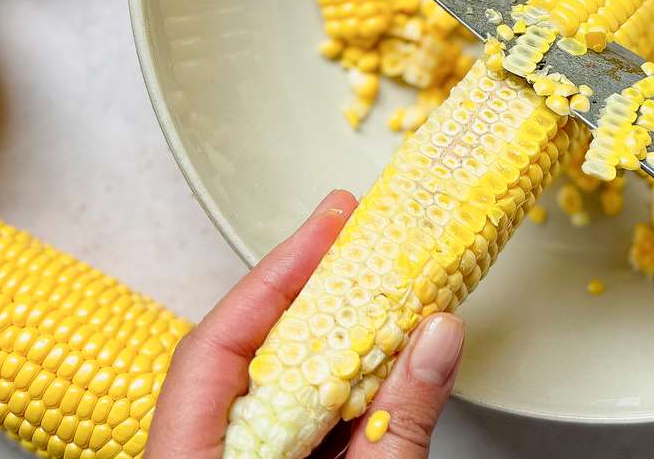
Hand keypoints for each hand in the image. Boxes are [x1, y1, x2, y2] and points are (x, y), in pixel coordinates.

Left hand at [150, 190, 464, 457]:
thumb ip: (397, 424)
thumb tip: (437, 338)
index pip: (216, 345)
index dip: (277, 276)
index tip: (329, 225)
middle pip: (242, 357)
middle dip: (306, 294)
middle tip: (356, 234)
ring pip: (266, 393)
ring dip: (325, 343)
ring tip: (376, 294)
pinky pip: (283, 427)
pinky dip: (328, 395)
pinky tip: (371, 372)